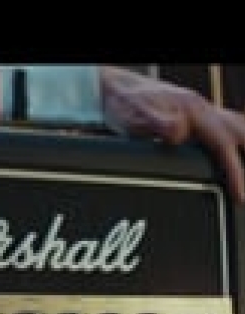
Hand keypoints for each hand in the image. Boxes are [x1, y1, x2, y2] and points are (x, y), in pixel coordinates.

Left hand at [100, 65, 244, 202]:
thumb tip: (178, 132)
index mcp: (191, 110)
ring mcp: (197, 112)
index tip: (240, 192)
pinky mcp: (191, 117)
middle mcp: (199, 109)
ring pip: (232, 128)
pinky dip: (228, 143)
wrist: (114, 89)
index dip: (234, 170)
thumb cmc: (124, 102)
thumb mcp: (136, 116)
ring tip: (244, 170)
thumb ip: (158, 124)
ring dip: (241, 146)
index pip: (222, 144)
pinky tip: (227, 153)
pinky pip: (219, 129)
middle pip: (238, 132)